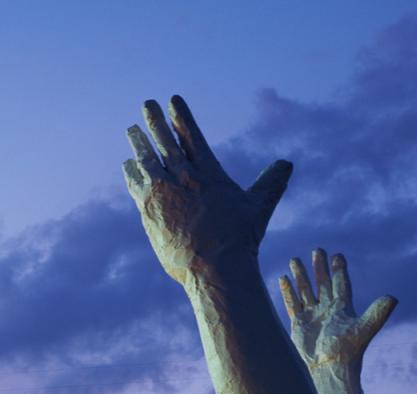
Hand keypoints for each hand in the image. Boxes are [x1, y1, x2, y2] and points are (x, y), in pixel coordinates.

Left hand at [123, 96, 292, 283]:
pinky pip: (137, 185)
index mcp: (209, 173)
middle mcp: (184, 178)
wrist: (215, 268)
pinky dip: (132, 172)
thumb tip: (287, 164)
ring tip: (132, 130)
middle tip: (147, 104)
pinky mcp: (149, 211)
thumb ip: (271, 183)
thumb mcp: (259, 208)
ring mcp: (164, 194)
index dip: (182, 117)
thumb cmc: (239, 240)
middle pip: (165, 143)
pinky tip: (129, 164)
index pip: (192, 137)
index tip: (173, 100)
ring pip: (147, 160)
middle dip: (155, 122)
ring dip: (139, 143)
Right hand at [279, 249, 396, 380]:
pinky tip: (283, 278)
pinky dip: (288, 291)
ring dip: (301, 276)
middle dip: (319, 267)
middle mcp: (327, 309)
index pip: (341, 284)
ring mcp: (312, 316)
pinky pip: (292, 303)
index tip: (337, 255)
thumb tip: (393, 297)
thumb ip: (377, 313)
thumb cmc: (347, 351)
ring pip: (305, 290)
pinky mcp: (299, 324)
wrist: (329, 369)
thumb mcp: (364, 329)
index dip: (339, 270)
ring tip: (295, 259)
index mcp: (343, 308)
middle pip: (322, 283)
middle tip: (317, 250)